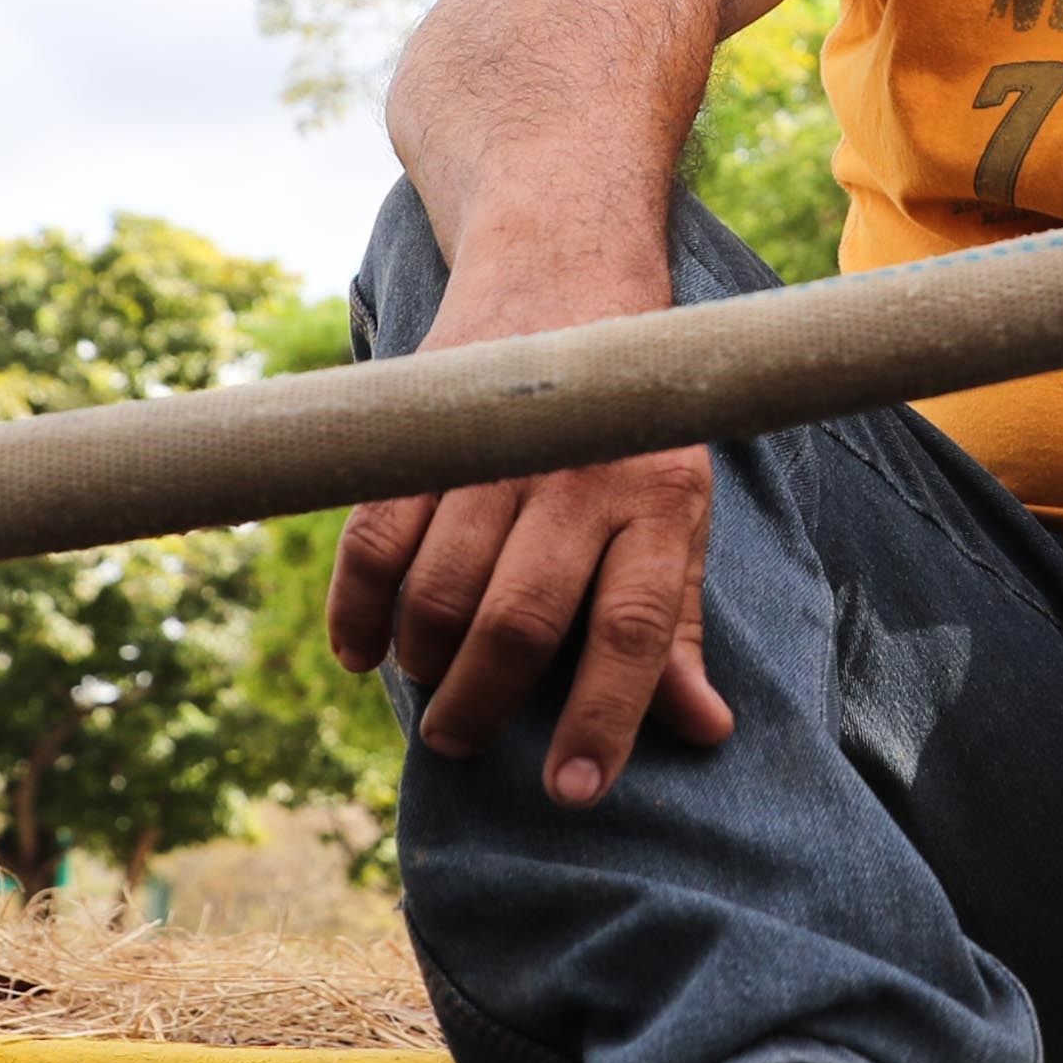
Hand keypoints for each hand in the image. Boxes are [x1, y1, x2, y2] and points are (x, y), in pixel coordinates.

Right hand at [327, 236, 738, 806]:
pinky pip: (375, 537)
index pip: (633, 629)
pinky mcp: (428, 433)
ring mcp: (496, 452)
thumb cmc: (632, 426)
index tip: (573, 791)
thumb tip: (703, 729)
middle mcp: (579, 476)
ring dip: (423, 659)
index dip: (606, 717)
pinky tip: (364, 651)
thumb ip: (678, 622)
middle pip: (520, 618)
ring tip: (428, 690)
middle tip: (460, 741)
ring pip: (442, 585)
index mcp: (659, 499)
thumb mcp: (679, 509)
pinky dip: (359, 607)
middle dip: (482, 702)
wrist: (564, 271)